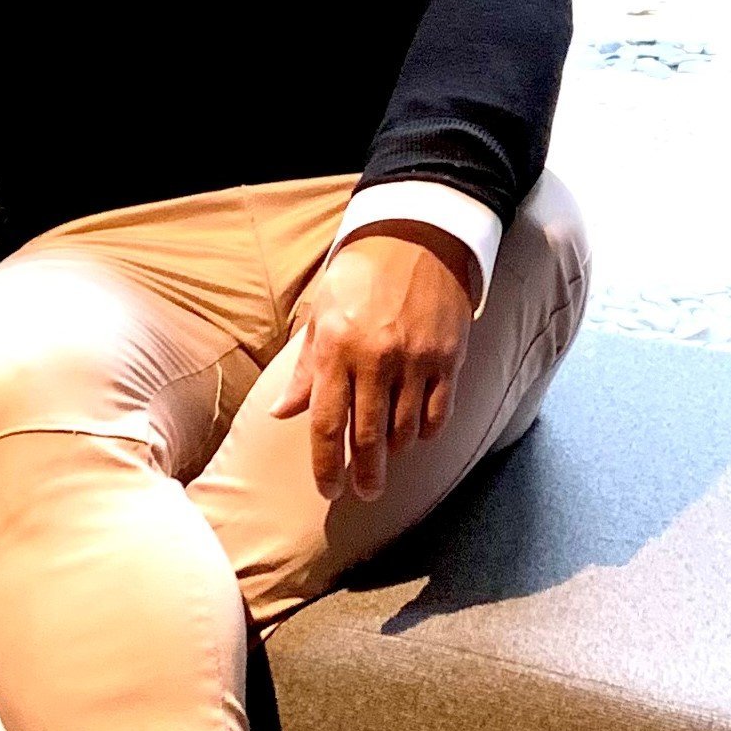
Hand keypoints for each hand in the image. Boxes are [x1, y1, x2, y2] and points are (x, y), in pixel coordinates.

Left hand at [272, 225, 477, 500]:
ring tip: (388, 455)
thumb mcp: (322, 314)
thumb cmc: (360, 276)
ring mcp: (416, 360)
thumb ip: (306, 369)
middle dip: (366, 473)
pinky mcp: (448, 357)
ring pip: (405, 429)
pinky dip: (426, 431)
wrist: (417, 237)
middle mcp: (376, 359)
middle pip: (369, 436)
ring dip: (395, 450)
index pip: (328, 423)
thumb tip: (282, 413)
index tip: (329, 490)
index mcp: (337, 349)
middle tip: (365, 493)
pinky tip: (416, 433)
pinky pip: (438, 412)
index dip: (327, 465)